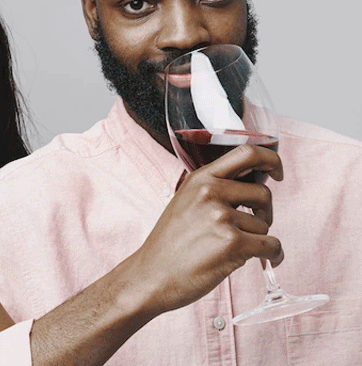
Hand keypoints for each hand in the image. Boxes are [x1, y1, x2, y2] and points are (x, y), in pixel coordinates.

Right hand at [127, 143, 283, 314]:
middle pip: (263, 193)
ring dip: (257, 239)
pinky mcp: (232, 243)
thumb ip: (212, 190)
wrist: (151, 276)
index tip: (276, 172)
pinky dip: (273, 255)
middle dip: (265, 212)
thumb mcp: (184, 202)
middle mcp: (210, 192)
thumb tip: (250, 187)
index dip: (270, 159)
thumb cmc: (169, 244)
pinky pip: (272, 245)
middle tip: (253, 226)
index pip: (246, 153)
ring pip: (265, 224)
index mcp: (200, 178)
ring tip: (231, 249)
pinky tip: (264, 261)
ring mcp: (221, 217)